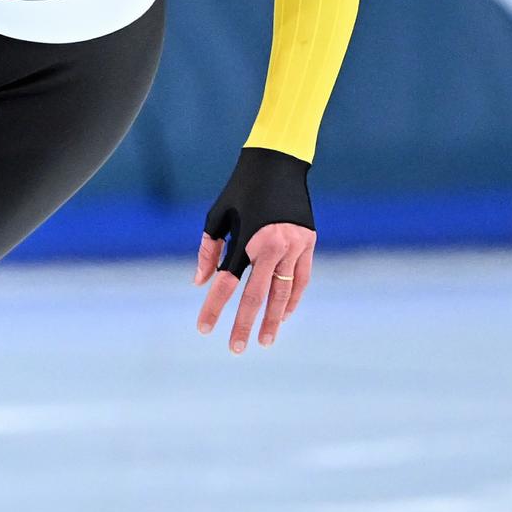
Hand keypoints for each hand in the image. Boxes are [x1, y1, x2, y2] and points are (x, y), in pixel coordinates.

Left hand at [194, 146, 316, 351]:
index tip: (204, 328)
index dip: (214, 307)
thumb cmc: (242, 188)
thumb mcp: (218, 214)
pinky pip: (302, 280)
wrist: (279, 162)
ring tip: (265, 340)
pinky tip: (285, 315)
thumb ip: (209, 250)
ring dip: (274, 319)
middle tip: (236, 349)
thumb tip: (202, 282)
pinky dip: (293, 299)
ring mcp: (294, 246)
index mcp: (246, 239)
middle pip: (256, 295)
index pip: (227, 282)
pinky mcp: (309, 243)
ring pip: (283, 292)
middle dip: (244, 324)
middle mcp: (272, 246)